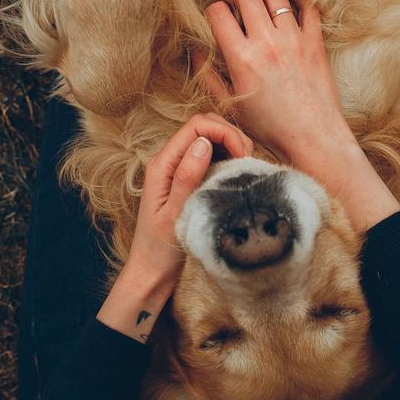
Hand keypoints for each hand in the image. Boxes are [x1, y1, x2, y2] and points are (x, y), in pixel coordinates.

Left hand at [97, 114, 252, 342]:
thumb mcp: (175, 214)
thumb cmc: (161, 250)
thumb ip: (186, 177)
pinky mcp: (189, 178)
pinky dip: (229, 158)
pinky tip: (238, 175)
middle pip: (205, 125)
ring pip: (210, 138)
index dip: (225, 132)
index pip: (197, 125)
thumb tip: (203, 143)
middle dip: (231, 134)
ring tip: (245, 167)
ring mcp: (179, 168)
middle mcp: (169, 160)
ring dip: (232, 145)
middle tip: (247, 161)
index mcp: (162, 164)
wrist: (152, 274)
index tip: (243, 156)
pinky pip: (212, 156)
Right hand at [199, 0, 399, 232]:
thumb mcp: (230, 105)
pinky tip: (288, 4)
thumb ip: (208, 76)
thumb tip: (195, 51)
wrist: (312, 137)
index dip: (213, 10)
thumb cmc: (269, 127)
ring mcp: (294, 39)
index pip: (219, 13)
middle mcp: (267, 43)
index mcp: (242, 59)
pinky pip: (308, 6)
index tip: (216, 16)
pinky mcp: (315, 41)